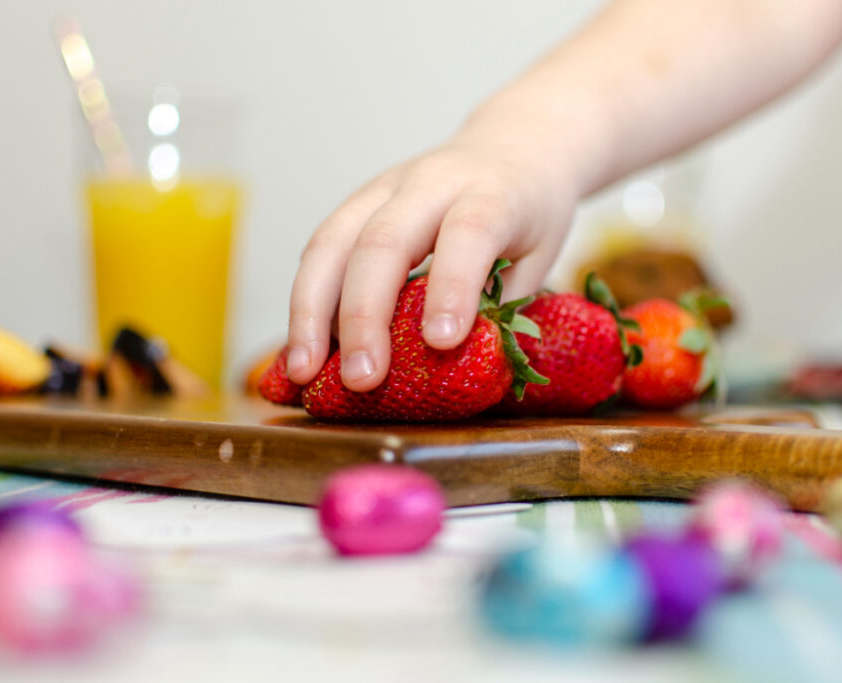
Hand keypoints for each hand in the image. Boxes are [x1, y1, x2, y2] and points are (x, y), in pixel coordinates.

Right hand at [285, 135, 576, 391]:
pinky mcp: (357, 202)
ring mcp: (385, 188)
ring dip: (311, 311)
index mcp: (491, 193)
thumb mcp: (539, 256)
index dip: (452, 286)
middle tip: (361, 378)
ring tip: (302, 370)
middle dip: (364, 315)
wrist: (513, 145)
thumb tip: (457, 368)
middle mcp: (431, 183)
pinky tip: (302, 344)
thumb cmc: (529, 211)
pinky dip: (308, 300)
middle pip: (384, 240)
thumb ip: (502, 306)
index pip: (468, 234)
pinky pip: (320, 248)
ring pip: (333, 241)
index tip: (442, 342)